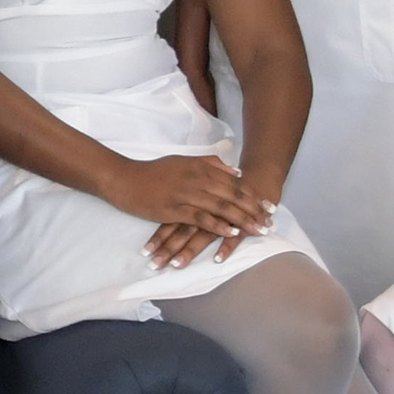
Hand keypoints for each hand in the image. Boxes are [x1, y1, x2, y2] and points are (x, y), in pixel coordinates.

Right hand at [105, 150, 277, 268]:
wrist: (123, 178)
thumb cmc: (152, 171)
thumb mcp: (183, 161)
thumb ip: (209, 163)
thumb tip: (234, 171)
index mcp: (200, 167)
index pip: (233, 183)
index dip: (253, 195)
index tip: (268, 206)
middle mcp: (196, 179)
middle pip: (231, 195)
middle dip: (253, 210)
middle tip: (270, 222)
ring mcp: (185, 194)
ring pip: (220, 207)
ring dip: (242, 220)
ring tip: (258, 230)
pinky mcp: (173, 209)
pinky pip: (201, 218)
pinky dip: (218, 225)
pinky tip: (231, 232)